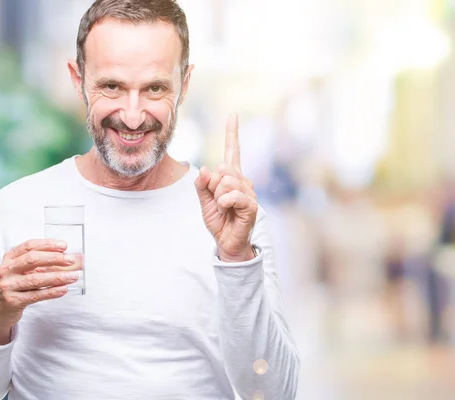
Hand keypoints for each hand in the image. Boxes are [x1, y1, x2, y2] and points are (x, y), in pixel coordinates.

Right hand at [0, 239, 79, 344]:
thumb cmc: (17, 285)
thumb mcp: (25, 271)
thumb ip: (45, 263)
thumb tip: (74, 259)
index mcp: (10, 258)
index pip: (29, 246)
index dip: (48, 245)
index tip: (64, 246)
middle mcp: (6, 270)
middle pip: (32, 260)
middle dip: (54, 258)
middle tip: (70, 260)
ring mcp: (8, 286)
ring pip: (36, 279)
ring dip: (58, 277)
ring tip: (73, 276)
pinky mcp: (12, 301)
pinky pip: (36, 295)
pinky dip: (52, 291)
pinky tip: (64, 289)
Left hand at [195, 113, 257, 261]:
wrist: (227, 242)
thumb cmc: (219, 220)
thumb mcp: (204, 201)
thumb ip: (202, 185)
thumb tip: (204, 168)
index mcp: (231, 177)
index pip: (232, 151)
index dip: (232, 133)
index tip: (233, 114)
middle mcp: (243, 181)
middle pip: (222, 168)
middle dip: (213, 185)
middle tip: (218, 201)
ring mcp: (249, 192)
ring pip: (225, 182)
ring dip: (218, 197)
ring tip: (224, 209)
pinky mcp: (252, 205)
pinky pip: (232, 196)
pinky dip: (224, 203)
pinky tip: (228, 211)